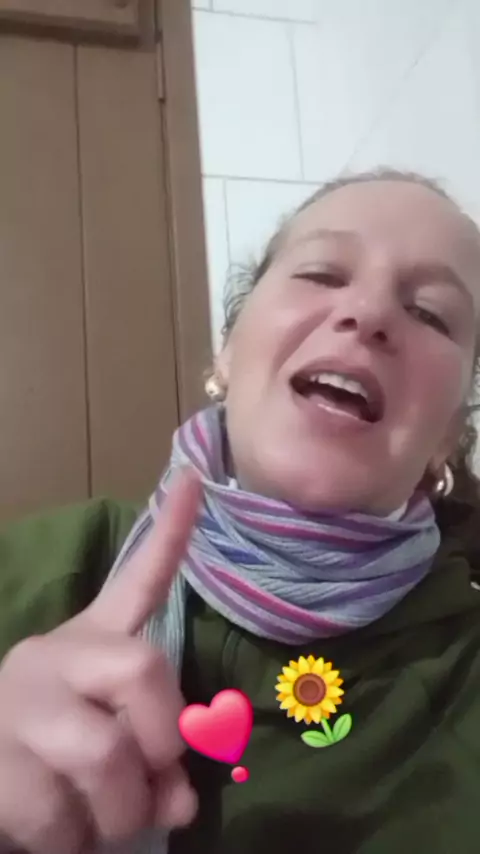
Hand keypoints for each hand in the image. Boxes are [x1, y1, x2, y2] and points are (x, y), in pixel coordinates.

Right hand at [0, 468, 201, 853]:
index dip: (170, 533)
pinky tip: (60, 834)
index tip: (195, 480)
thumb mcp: (117, 745)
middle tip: (157, 783)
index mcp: (92, 643)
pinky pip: (57, 816)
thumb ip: (159, 756)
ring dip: (123, 812)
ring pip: (104, 754)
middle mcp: (53, 656)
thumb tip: (180, 802)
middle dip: (165, 739)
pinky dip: (75, 844)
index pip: (137, 579)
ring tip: (108, 820)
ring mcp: (20, 704)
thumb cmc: (58, 756)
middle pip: (144, 668)